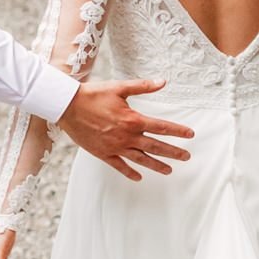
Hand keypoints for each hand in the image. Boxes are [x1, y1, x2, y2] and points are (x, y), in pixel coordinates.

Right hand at [61, 78, 193, 181]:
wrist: (68, 106)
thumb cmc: (93, 95)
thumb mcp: (119, 88)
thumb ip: (143, 86)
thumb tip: (163, 81)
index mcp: (133, 119)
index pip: (161, 127)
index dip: (177, 131)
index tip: (190, 135)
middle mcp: (126, 136)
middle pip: (155, 147)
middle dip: (173, 152)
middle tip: (186, 157)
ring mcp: (115, 147)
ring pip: (141, 159)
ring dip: (156, 165)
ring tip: (169, 170)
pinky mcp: (103, 153)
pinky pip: (119, 166)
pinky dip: (130, 172)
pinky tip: (139, 177)